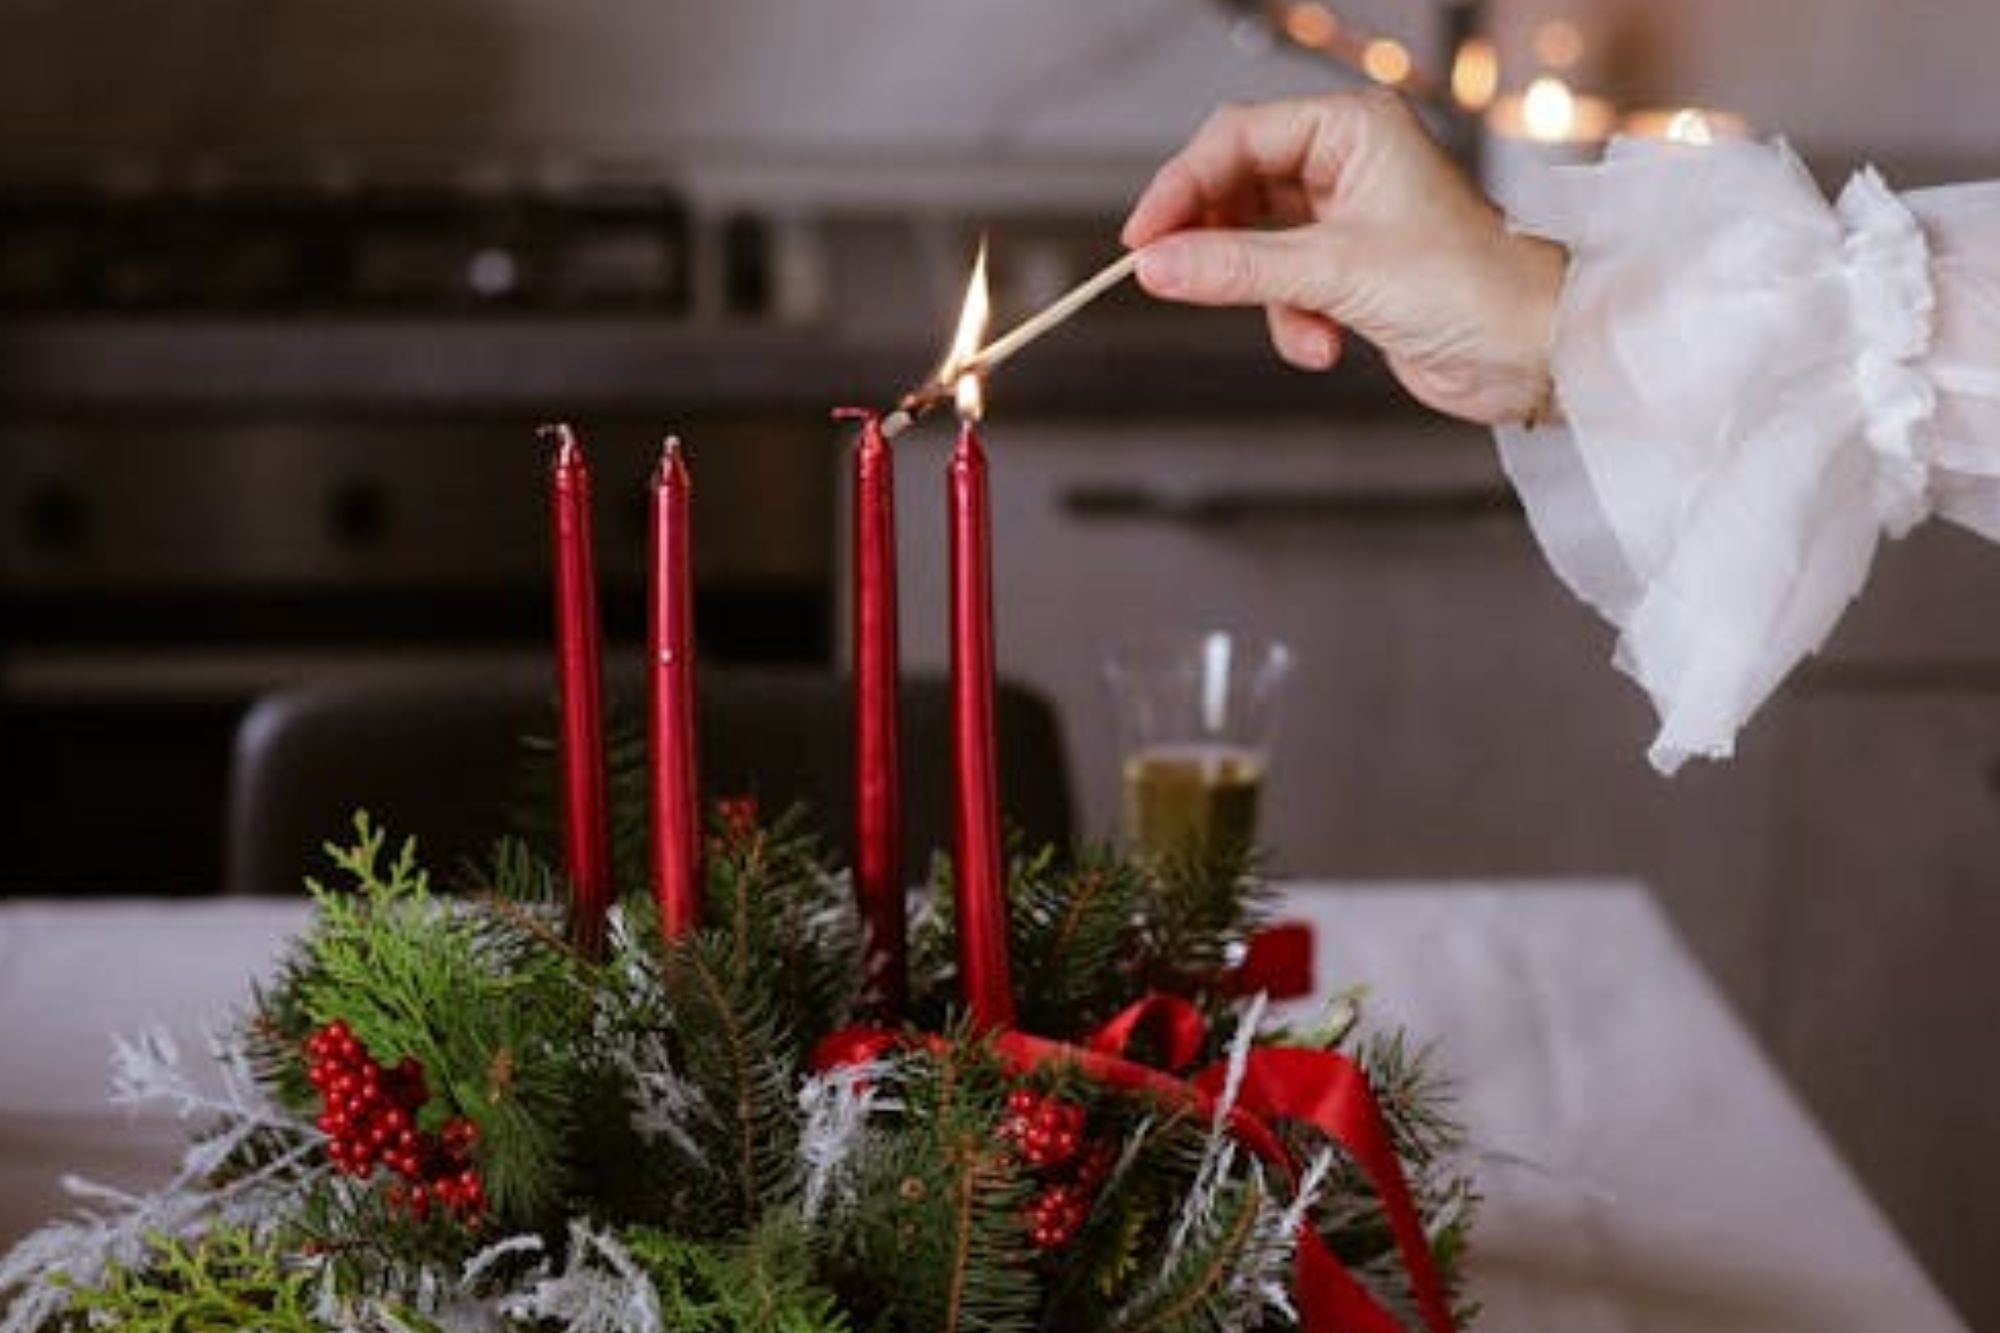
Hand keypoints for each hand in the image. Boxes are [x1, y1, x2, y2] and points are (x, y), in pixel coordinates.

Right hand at [1122, 90, 1564, 425]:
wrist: (1531, 351)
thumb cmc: (1472, 287)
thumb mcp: (1335, 273)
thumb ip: (1235, 267)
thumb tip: (1156, 265)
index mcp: (1353, 128)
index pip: (1237, 137)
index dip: (1181, 186)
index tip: (1143, 238)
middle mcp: (1348, 161)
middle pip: (1237, 187)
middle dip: (1214, 242)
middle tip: (1174, 277)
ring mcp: (1346, 215)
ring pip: (1253, 243)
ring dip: (1261, 294)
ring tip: (1296, 323)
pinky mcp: (1348, 267)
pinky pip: (1280, 285)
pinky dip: (1291, 320)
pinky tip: (1324, 344)